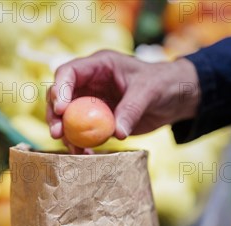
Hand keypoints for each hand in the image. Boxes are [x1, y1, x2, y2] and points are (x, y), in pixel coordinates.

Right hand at [47, 51, 199, 145]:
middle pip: (60, 96)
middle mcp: (90, 82)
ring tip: (74, 150)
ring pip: (67, 117)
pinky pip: (82, 132)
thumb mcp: (149, 91)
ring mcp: (92, 102)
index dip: (60, 89)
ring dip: (66, 134)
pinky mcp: (97, 120)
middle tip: (57, 134)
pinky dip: (81, 144)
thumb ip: (132, 109)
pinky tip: (87, 155)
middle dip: (56, 115)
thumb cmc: (163, 84)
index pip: (69, 72)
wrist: (175, 98)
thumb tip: (116, 133)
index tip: (62, 110)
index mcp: (99, 65)